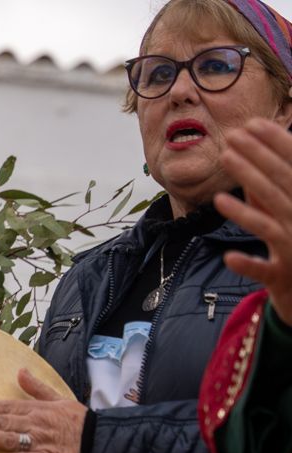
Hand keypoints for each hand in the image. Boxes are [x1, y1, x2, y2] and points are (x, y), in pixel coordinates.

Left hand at [0, 368, 86, 452]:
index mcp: (37, 409)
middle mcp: (35, 424)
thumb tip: (20, 371)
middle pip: (1, 421)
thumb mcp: (60, 399)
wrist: (103, 442)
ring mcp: (40, 442)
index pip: (5, 407)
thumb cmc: (80, 422)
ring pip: (7, 438)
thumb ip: (37, 387)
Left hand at [215, 118, 291, 325]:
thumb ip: (271, 193)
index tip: (251, 124)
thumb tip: (252, 161)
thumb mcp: (285, 215)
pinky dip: (249, 264)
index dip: (274, 145)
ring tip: (218, 196)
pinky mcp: (285, 278)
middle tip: (229, 141)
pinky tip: (229, 256)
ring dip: (245, 211)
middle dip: (255, 164)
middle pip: (280, 190)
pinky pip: (265, 271)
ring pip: (270, 228)